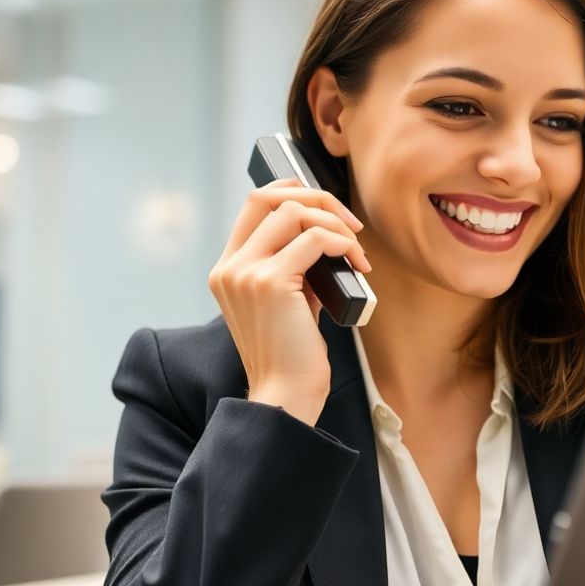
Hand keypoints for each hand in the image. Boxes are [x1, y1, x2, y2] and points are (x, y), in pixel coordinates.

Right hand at [207, 178, 371, 426]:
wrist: (286, 395)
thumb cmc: (293, 353)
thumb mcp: (288, 300)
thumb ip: (294, 264)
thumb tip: (327, 231)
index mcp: (227, 269)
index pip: (254, 204)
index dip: (291, 190)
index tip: (326, 204)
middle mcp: (230, 267)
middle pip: (270, 196)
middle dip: (317, 198)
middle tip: (350, 224)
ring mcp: (246, 272)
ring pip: (294, 212)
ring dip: (336, 224)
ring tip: (356, 251)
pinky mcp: (270, 282)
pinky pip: (315, 239)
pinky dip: (343, 244)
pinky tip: (357, 263)